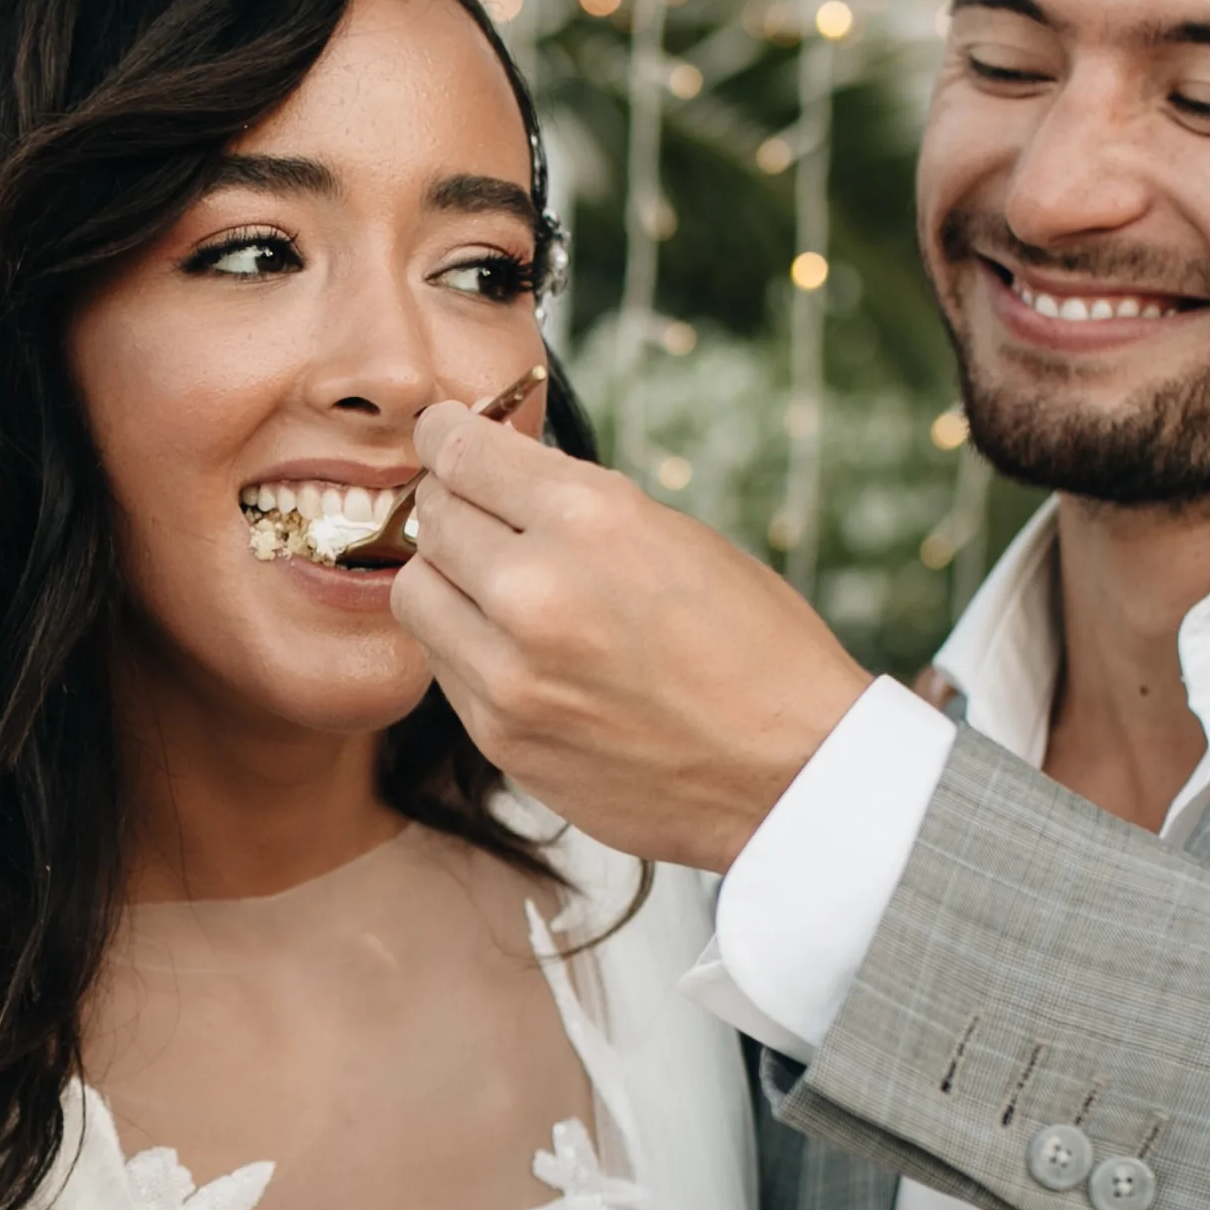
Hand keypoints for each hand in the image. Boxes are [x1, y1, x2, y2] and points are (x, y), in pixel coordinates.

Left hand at [392, 398, 873, 871]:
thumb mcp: (677, 537)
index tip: (443, 434)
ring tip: (494, 586)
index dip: (446, 434)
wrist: (791, 775)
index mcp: (592, 521)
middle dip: (453, 505)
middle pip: (432, 517)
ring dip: (447, 579)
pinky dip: (466, 646)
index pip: (461, 450)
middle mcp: (536, 591)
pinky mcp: (500, 737)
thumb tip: (498, 476)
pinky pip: (444, 667)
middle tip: (481, 512)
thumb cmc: (758, 650)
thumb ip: (577, 506)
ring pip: (417, 593)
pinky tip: (518, 650)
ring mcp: (509, 674)